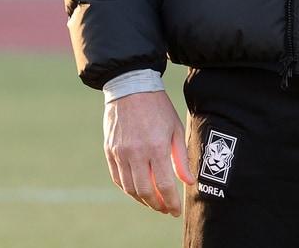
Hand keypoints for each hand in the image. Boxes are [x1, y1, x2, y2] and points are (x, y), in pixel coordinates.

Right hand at [103, 90, 193, 216]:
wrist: (130, 86)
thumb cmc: (158, 107)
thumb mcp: (175, 128)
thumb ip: (181, 157)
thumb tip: (188, 182)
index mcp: (156, 147)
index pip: (164, 185)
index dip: (171, 202)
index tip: (175, 211)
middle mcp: (136, 152)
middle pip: (145, 191)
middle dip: (157, 205)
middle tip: (165, 209)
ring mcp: (120, 152)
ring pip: (130, 188)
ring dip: (142, 200)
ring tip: (153, 202)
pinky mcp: (109, 150)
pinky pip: (117, 178)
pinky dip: (128, 189)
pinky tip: (137, 190)